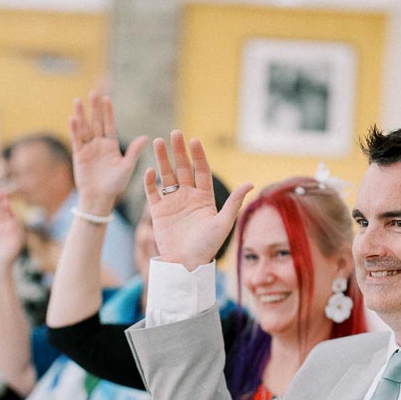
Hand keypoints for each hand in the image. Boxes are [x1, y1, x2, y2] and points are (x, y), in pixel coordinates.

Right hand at [0, 191, 26, 270]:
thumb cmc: (8, 258)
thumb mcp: (13, 244)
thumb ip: (14, 232)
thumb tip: (14, 221)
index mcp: (17, 230)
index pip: (14, 216)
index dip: (10, 210)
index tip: (7, 205)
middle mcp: (9, 227)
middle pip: (6, 212)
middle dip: (4, 202)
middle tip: (2, 191)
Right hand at [68, 91, 147, 214]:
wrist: (99, 198)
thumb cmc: (115, 184)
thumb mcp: (127, 167)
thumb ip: (134, 152)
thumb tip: (146, 137)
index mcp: (112, 145)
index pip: (110, 125)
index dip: (108, 112)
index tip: (107, 99)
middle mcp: (100, 144)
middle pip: (96, 123)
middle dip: (95, 108)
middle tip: (93, 93)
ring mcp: (89, 149)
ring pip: (85, 128)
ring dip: (82, 115)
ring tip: (78, 101)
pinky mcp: (79, 155)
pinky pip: (77, 140)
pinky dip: (74, 130)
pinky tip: (73, 118)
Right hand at [142, 131, 250, 270]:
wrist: (186, 265)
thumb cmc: (207, 248)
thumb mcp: (223, 224)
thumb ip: (234, 203)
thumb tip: (250, 183)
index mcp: (204, 198)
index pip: (201, 171)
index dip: (198, 156)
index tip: (194, 141)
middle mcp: (188, 197)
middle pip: (183, 168)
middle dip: (179, 151)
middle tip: (175, 133)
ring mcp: (172, 203)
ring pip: (166, 176)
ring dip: (162, 159)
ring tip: (157, 142)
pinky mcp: (158, 213)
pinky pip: (152, 193)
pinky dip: (150, 182)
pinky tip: (150, 171)